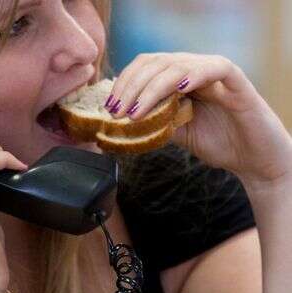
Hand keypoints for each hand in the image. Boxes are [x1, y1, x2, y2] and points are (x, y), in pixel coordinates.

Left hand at [107, 52, 291, 188]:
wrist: (253, 160)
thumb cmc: (217, 143)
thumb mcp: (175, 133)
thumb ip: (153, 122)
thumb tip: (118, 124)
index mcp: (179, 78)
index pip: (146, 67)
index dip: (124, 82)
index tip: (108, 105)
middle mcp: (195, 70)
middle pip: (156, 63)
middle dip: (131, 86)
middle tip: (116, 111)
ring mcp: (216, 74)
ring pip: (179, 66)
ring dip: (151, 88)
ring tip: (136, 111)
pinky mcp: (238, 83)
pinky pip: (217, 68)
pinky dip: (195, 74)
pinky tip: (179, 89)